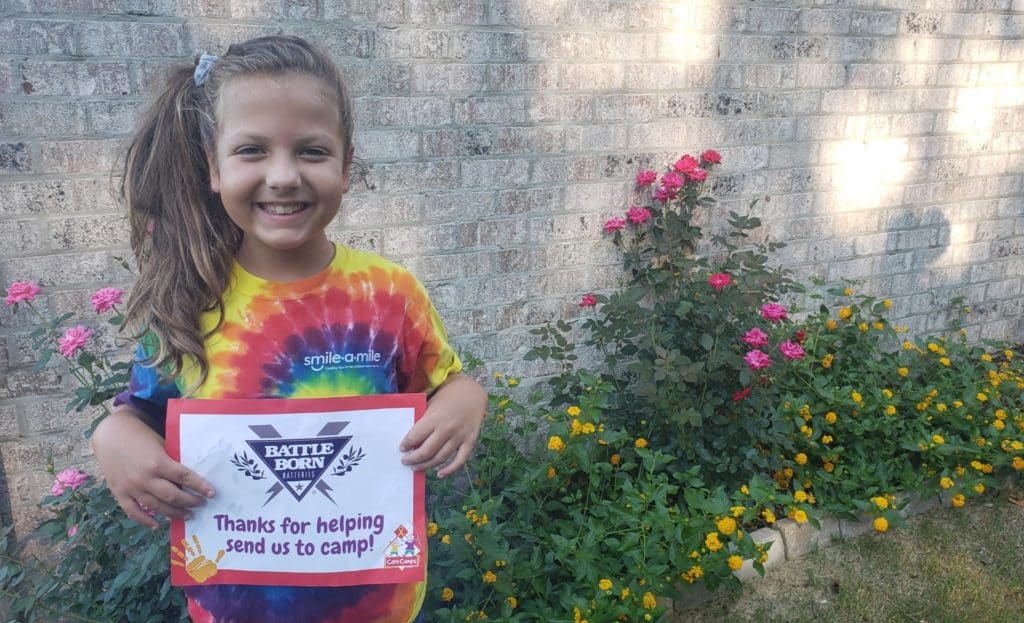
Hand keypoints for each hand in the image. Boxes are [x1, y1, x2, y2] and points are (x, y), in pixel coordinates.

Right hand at [93, 407, 214, 528]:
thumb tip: (188, 477)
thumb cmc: (140, 436)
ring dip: (173, 513)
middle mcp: (144, 478)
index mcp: (158, 462)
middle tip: (201, 504)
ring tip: (187, 515)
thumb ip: (171, 461)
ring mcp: (131, 487)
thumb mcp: (160, 444)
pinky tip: (157, 525)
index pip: (184, 477)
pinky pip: (133, 511)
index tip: (212, 493)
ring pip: (156, 506)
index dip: (200, 486)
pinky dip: (145, 520)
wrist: (110, 435)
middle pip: (172, 496)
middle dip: (190, 502)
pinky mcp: (119, 492)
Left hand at [399, 374, 486, 477]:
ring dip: (426, 465)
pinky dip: (450, 470)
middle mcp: (447, 429)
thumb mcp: (432, 402)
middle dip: (413, 459)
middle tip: (405, 461)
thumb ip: (423, 419)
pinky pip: (460, 460)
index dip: (406, 444)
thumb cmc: (448, 395)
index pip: (415, 437)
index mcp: (434, 417)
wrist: (473, 392)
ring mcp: (460, 436)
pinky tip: (440, 474)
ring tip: (416, 467)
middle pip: (426, 451)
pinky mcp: (470, 441)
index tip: (401, 448)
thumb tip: (412, 438)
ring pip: (440, 458)